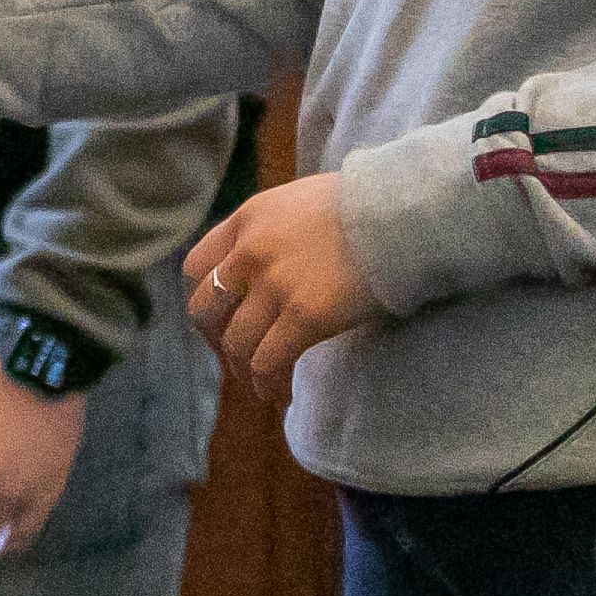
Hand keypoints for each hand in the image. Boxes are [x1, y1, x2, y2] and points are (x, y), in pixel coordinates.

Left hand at [180, 173, 389, 395]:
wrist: (397, 214)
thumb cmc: (361, 204)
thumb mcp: (297, 201)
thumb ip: (272, 230)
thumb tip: (269, 259)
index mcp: (246, 219)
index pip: (197, 266)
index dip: (204, 296)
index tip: (219, 316)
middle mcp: (249, 252)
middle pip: (205, 308)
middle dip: (216, 337)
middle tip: (236, 354)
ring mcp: (274, 285)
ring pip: (235, 342)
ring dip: (242, 369)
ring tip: (258, 383)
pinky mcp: (303, 317)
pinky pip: (268, 362)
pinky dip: (267, 383)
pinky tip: (276, 393)